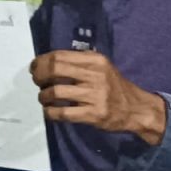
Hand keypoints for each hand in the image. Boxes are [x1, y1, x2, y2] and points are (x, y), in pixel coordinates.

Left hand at [30, 50, 167, 140]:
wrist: (135, 109)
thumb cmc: (114, 87)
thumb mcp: (102, 67)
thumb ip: (79, 63)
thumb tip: (46, 63)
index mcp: (96, 60)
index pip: (60, 56)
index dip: (41, 62)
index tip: (35, 68)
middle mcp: (95, 75)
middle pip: (55, 70)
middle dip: (39, 76)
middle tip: (37, 82)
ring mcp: (95, 95)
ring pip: (56, 92)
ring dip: (43, 96)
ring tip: (44, 98)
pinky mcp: (94, 114)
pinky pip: (63, 113)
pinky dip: (50, 113)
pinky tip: (49, 112)